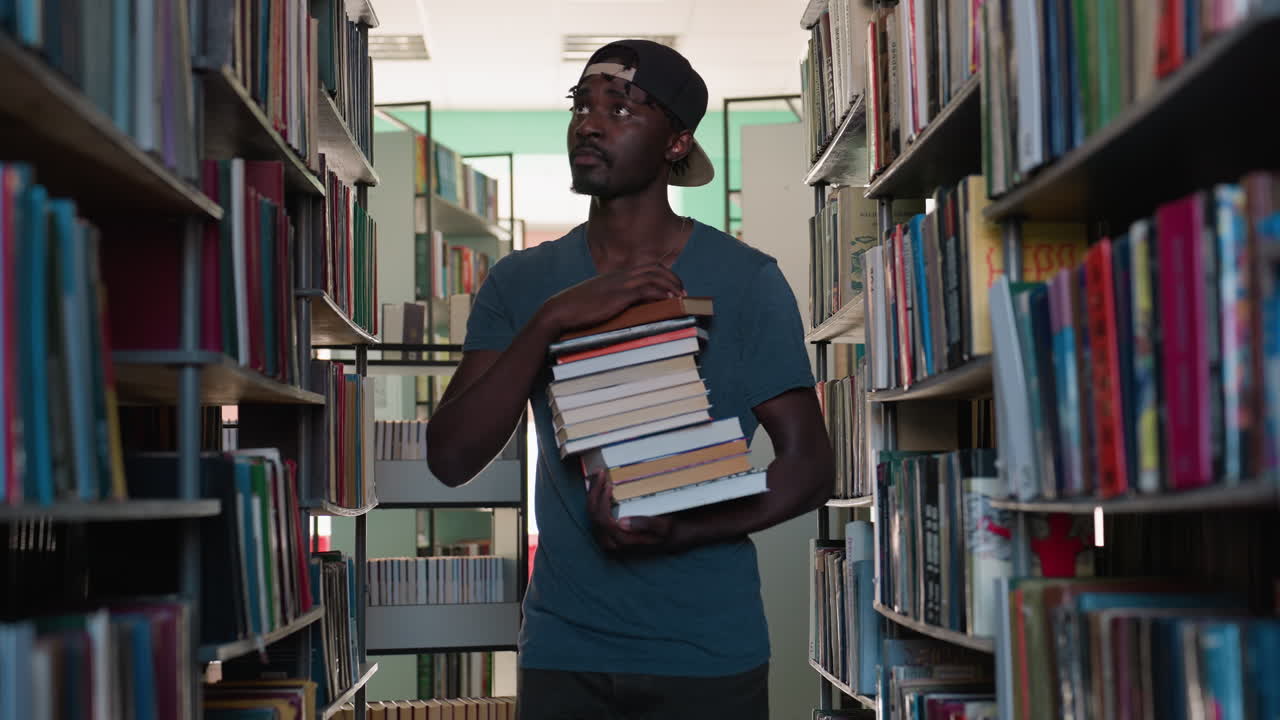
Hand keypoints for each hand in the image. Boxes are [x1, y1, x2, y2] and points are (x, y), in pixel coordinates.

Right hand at [541, 265, 684, 335]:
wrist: (561, 311)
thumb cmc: (576, 310)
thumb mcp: (597, 301)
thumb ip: (612, 300)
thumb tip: (625, 310)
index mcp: (616, 276)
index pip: (647, 267)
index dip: (664, 274)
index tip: (673, 286)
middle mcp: (620, 276)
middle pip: (655, 268)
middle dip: (673, 278)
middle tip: (684, 292)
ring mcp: (620, 284)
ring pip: (654, 276)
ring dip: (671, 285)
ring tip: (682, 296)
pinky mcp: (619, 295)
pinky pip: (646, 289)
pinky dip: (661, 292)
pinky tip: (670, 300)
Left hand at [585, 472, 675, 552]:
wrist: (668, 538)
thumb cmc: (666, 531)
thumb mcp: (663, 527)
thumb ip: (645, 524)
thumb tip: (622, 522)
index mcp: (623, 541)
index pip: (603, 520)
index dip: (602, 501)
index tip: (609, 485)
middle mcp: (611, 542)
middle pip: (593, 515)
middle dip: (594, 492)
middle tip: (600, 473)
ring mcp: (606, 537)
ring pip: (591, 513)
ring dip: (593, 492)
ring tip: (597, 475)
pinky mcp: (605, 531)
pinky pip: (594, 513)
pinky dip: (594, 497)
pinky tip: (597, 485)